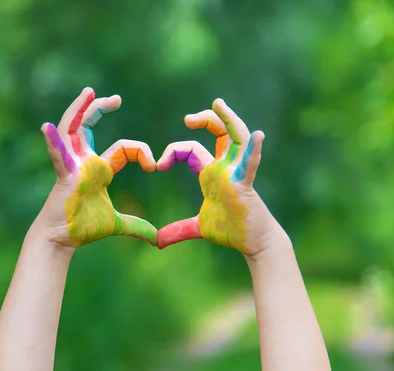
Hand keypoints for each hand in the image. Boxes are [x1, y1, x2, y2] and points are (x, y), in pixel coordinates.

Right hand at [37, 87, 157, 248]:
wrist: (62, 240)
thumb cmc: (83, 228)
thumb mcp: (116, 224)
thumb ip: (136, 226)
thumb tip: (155, 238)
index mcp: (99, 168)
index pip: (123, 148)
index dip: (140, 152)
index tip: (153, 164)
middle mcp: (83, 161)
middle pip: (88, 125)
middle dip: (99, 108)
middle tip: (117, 98)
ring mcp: (72, 166)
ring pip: (72, 130)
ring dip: (79, 110)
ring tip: (88, 92)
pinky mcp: (64, 176)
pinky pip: (58, 156)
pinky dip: (53, 142)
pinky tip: (48, 127)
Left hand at [156, 99, 281, 256]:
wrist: (253, 243)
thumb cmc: (230, 231)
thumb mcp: (198, 227)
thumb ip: (178, 230)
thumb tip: (158, 242)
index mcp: (212, 172)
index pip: (191, 149)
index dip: (173, 152)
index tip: (157, 165)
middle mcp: (226, 167)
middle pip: (219, 132)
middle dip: (206, 119)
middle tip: (187, 118)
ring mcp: (237, 172)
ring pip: (237, 137)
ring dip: (228, 120)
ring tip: (218, 103)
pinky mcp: (246, 185)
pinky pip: (251, 165)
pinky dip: (254, 151)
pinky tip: (259, 136)